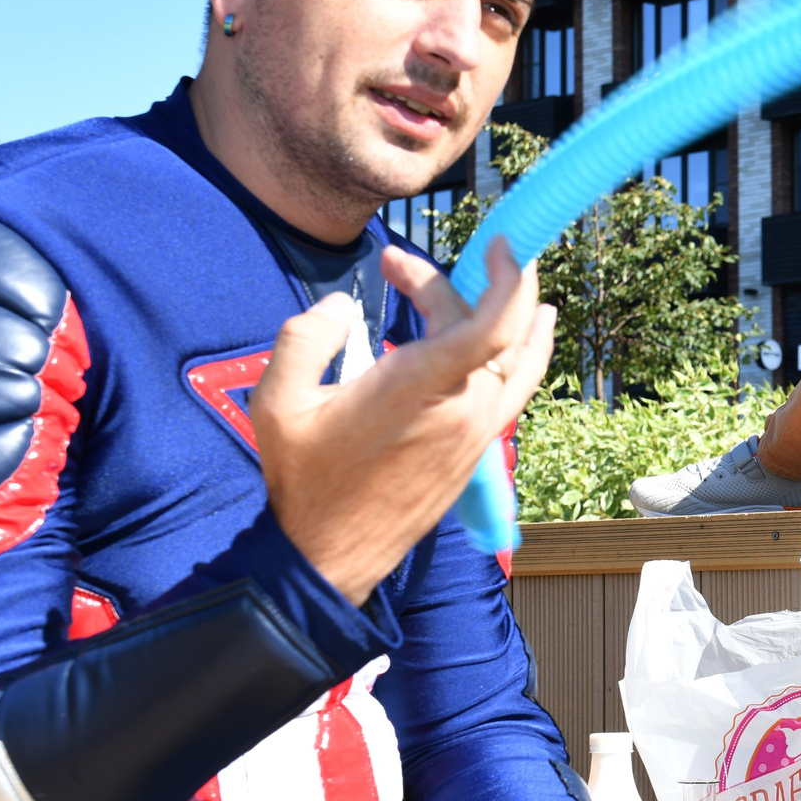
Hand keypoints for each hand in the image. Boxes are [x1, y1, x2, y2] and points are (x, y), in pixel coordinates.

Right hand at [250, 237, 555, 603]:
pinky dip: (520, 352)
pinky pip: (511, 390)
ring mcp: (475, 434)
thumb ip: (305, 338)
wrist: (329, 555)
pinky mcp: (474, 453)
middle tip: (396, 269)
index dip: (508, 278)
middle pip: (488, 329)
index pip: (492, 325)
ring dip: (515, 313)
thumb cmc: (304, 481)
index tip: (498, 244)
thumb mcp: (278, 403)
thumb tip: (341, 307)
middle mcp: (463, 410)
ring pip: (517, 362)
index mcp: (421, 389)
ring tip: (510, 274)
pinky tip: (522, 336)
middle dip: (449, 286)